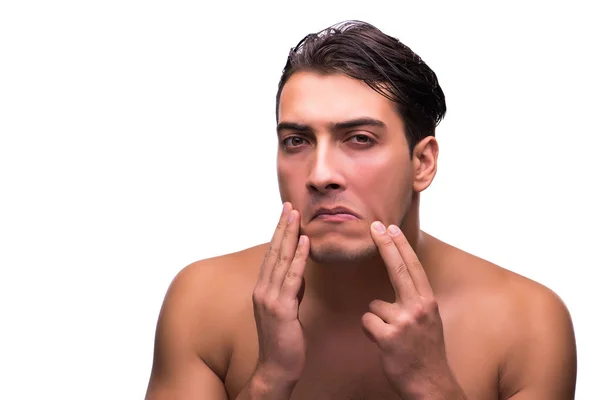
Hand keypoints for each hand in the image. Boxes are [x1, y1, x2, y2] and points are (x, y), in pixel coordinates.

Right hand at [251, 202, 309, 386]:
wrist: (276, 367)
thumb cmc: (284, 340)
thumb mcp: (288, 309)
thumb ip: (291, 289)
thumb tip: (299, 271)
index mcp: (263, 289)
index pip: (271, 255)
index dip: (279, 233)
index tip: (286, 214)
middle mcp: (262, 290)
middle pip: (273, 252)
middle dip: (282, 227)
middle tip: (289, 206)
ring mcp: (269, 299)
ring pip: (280, 260)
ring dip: (289, 236)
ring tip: (295, 216)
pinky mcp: (280, 309)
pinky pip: (291, 278)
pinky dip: (298, 258)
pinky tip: (305, 243)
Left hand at [361, 222, 464, 398]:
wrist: (431, 384)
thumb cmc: (426, 350)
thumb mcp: (429, 319)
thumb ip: (415, 298)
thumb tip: (400, 277)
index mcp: (428, 301)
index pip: (412, 266)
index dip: (400, 245)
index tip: (390, 227)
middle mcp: (418, 307)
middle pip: (396, 269)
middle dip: (385, 244)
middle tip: (374, 226)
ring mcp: (404, 322)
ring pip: (374, 305)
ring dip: (377, 320)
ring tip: (392, 337)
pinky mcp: (388, 337)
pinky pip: (367, 322)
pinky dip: (371, 332)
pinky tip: (384, 344)